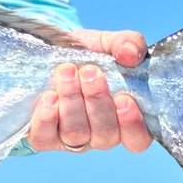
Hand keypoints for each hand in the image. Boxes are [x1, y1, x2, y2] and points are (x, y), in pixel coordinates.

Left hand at [27, 29, 151, 153]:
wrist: (50, 51)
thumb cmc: (88, 55)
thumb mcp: (109, 43)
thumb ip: (129, 43)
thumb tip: (131, 54)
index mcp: (124, 119)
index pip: (138, 139)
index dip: (132, 125)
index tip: (124, 99)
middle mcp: (100, 134)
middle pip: (105, 133)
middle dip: (97, 101)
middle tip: (89, 71)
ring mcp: (71, 138)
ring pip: (76, 133)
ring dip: (72, 102)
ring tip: (66, 73)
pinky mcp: (44, 136)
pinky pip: (45, 138)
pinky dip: (47, 119)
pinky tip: (49, 97)